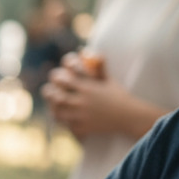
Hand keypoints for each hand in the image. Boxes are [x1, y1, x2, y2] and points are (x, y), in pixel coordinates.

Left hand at [42, 56, 156, 140]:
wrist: (129, 116)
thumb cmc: (119, 96)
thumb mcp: (108, 80)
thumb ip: (97, 66)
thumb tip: (87, 50)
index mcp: (87, 88)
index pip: (64, 79)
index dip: (56, 77)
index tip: (55, 77)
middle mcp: (82, 101)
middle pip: (56, 96)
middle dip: (49, 93)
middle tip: (49, 92)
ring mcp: (82, 116)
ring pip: (57, 112)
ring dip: (53, 107)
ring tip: (53, 105)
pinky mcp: (83, 128)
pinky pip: (66, 125)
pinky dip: (62, 121)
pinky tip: (62, 118)